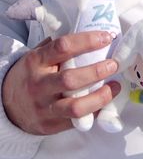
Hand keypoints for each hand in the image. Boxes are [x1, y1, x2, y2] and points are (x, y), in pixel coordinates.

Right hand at [1, 31, 118, 134]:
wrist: (6, 105)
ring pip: (75, 107)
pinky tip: (105, 101)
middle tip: (114, 64)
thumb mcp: (38, 57)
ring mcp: (44, 108)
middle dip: (97, 71)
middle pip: (71, 80)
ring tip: (115, 86)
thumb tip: (93, 33)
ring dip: (100, 97)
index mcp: (36, 62)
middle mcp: (39, 86)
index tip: (107, 37)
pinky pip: (77, 121)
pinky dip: (96, 111)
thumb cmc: (32, 75)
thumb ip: (59, 48)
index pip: (63, 47)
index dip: (88, 40)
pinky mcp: (50, 125)